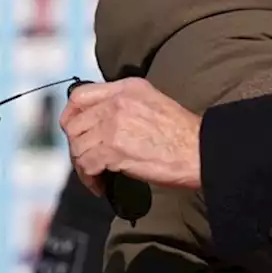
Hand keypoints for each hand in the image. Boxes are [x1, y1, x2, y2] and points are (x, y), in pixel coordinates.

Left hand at [60, 77, 202, 195]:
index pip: (80, 95)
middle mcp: (117, 102)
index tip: (76, 131)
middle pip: (74, 123)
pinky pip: (86, 165)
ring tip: (96, 175)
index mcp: (128, 87)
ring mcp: (113, 124)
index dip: (72, 115)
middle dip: (76, 145)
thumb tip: (101, 122)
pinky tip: (101, 185)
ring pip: (78, 146)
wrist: (199, 150)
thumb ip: (126, 105)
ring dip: (83, 165)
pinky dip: (90, 179)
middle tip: (87, 159)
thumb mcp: (154, 103)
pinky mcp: (113, 149)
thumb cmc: (183, 134)